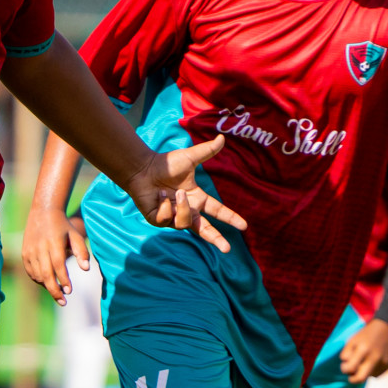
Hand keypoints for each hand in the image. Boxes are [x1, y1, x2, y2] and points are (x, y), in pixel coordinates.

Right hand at [23, 208, 91, 305]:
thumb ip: (82, 252)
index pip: (58, 265)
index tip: (70, 291)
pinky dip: (39, 280)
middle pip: (46, 274)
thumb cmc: (63, 226)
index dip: (64, 279)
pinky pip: (31, 272)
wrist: (43, 212)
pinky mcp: (24, 253)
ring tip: (58, 291)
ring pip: (37, 275)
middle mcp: (40, 247)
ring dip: (47, 286)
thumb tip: (86, 269)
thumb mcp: (75, 235)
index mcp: (53, 242)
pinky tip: (47, 282)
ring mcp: (30, 250)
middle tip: (63, 302)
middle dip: (54, 290)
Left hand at [117, 136, 243, 252]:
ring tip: (175, 193)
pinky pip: (167, 220)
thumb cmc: (165, 164)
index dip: (231, 218)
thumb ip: (206, 151)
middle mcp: (188, 210)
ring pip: (185, 222)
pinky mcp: (159, 220)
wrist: (143, 169)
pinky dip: (165, 206)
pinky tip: (159, 196)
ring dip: (182, 207)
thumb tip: (222, 138)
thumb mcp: (189, 158)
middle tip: (226, 249)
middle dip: (216, 239)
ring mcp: (173, 217)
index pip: (218, 211)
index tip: (244, 226)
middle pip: (205, 229)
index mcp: (198, 199)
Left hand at [339, 318, 387, 382]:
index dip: (345, 369)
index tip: (345, 366)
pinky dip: (372, 370)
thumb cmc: (367, 334)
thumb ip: (347, 353)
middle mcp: (375, 357)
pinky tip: (373, 361)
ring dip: (364, 372)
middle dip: (353, 379)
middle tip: (351, 377)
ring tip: (364, 361)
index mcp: (363, 349)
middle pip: (361, 378)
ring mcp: (384, 362)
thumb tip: (346, 367)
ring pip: (369, 376)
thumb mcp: (353, 339)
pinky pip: (378, 374)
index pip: (351, 368)